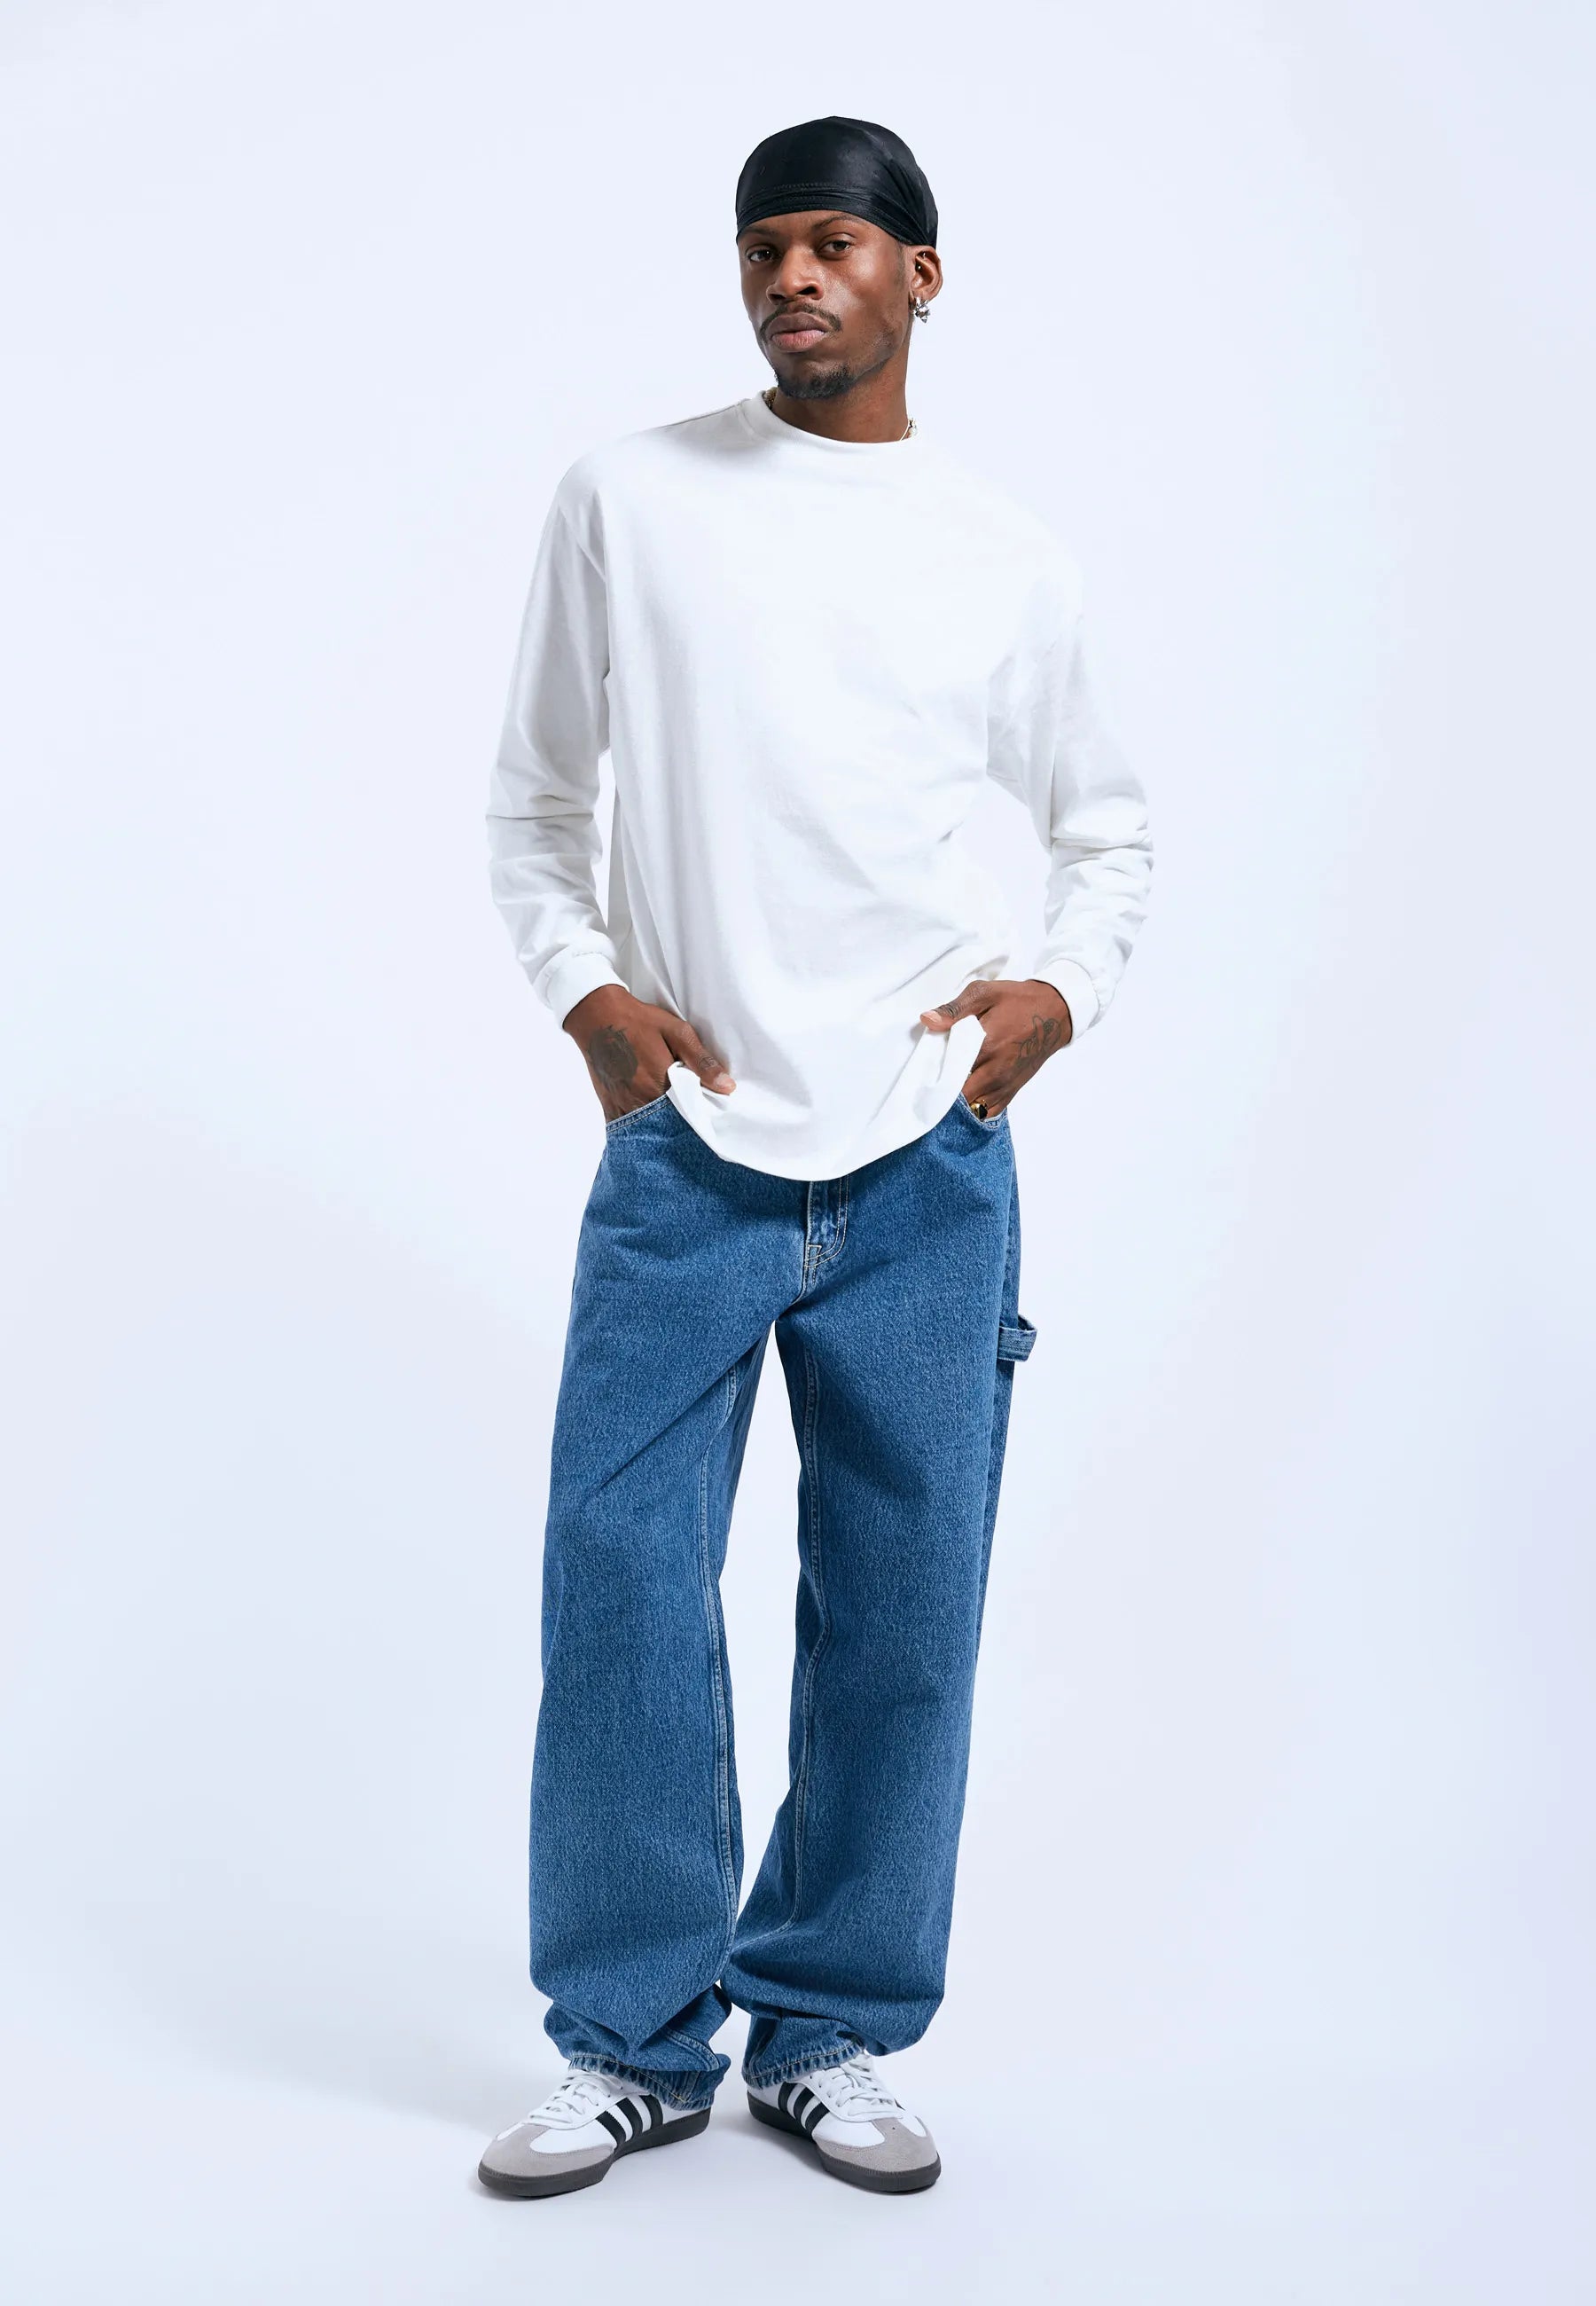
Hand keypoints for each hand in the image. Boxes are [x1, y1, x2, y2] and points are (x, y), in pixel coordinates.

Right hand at [563, 985, 735, 1121]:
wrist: (597, 1016)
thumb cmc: (640, 1021)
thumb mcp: (677, 1032)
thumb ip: (701, 1062)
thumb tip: (727, 1087)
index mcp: (661, 1085)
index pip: (689, 1115)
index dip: (700, 1118)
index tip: (709, 1119)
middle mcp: (640, 1101)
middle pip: (668, 1127)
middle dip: (681, 1127)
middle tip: (692, 1125)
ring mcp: (622, 1105)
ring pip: (646, 1131)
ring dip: (659, 1131)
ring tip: (673, 1128)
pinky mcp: (609, 1105)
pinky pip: (624, 1129)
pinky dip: (637, 1131)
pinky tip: (648, 1130)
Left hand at [919, 978, 1072, 1117]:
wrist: (1055, 1013)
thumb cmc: (1018, 1001)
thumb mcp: (985, 993)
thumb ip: (955, 1009)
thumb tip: (927, 1020)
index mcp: (987, 1046)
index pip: (949, 1072)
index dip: (932, 1076)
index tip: (921, 1074)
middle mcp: (996, 1071)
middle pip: (958, 1097)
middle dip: (942, 1093)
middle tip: (930, 1083)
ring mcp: (1005, 1084)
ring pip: (972, 1108)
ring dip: (957, 1103)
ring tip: (945, 1090)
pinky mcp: (1011, 1091)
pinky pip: (987, 1111)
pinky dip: (974, 1108)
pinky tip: (965, 1096)